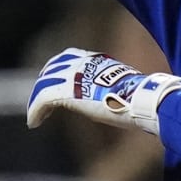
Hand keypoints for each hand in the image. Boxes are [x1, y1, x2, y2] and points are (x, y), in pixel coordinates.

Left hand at [27, 48, 180, 135]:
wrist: (144, 100)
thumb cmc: (144, 99)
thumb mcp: (130, 90)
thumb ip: (123, 91)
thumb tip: (146, 101)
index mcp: (99, 61)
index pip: (72, 58)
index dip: (61, 69)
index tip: (59, 82)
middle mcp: (84, 64)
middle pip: (54, 67)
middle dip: (45, 81)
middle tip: (40, 99)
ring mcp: (74, 76)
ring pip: (45, 82)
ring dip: (38, 99)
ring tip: (37, 115)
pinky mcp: (67, 91)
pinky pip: (43, 98)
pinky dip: (36, 110)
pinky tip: (34, 122)